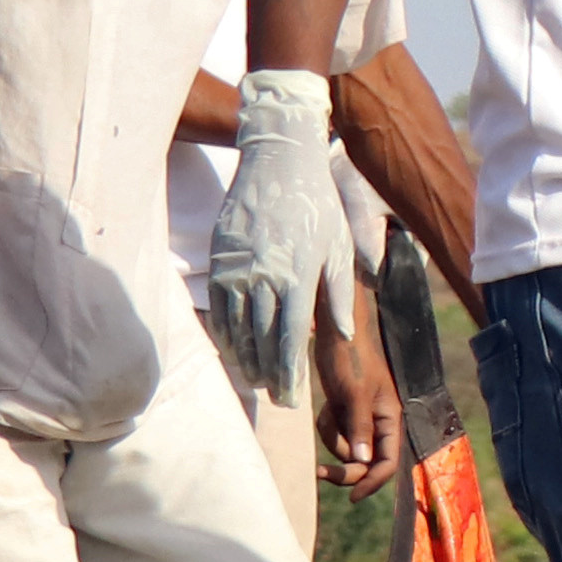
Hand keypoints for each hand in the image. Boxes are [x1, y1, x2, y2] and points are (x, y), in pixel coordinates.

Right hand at [207, 70, 332, 399]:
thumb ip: (339, 294)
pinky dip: (225, 333)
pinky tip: (233, 349)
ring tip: (257, 380)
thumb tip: (343, 336)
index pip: (291, 340)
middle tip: (278, 399)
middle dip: (270, 375)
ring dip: (246, 359)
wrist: (278, 162)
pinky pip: (218, 307)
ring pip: (238, 328)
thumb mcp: (339, 248)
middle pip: (263, 341)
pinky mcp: (219, 260)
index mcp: (296, 278)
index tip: (292, 397)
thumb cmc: (317, 206)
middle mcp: (263, 277)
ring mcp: (236, 269)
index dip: (289, 374)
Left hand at [313, 285, 402, 493]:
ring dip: (333, 439)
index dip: (372, 482)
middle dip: (346, 468)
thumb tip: (364, 462)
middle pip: (366, 461)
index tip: (352, 497)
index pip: (388, 461)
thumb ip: (360, 428)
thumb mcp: (355, 393)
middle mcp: (378, 421)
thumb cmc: (350, 357)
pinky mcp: (345, 409)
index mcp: (390, 418)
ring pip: (347, 447)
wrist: (335, 330)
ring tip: (326, 414)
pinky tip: (325, 407)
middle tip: (320, 473)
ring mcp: (360, 416)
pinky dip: (327, 425)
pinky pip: (335, 431)